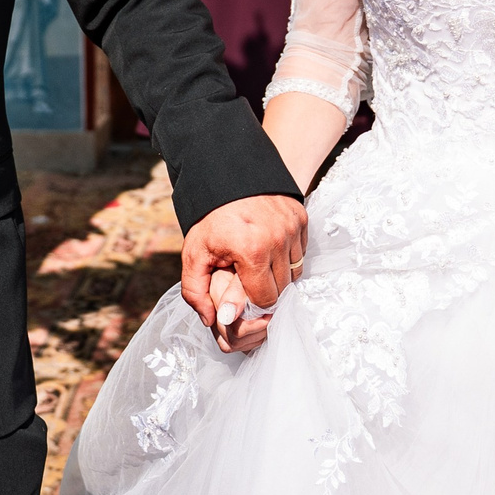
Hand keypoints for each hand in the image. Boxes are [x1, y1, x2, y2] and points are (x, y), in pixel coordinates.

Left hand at [181, 194, 305, 344]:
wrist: (226, 173)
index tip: (240, 293)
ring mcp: (292, 227)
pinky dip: (287, 255)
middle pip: (282, 288)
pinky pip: (300, 252)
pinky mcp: (301, 218)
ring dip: (278, 274)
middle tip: (247, 279)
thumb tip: (213, 321)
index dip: (252, 302)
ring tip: (257, 264)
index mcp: (252, 252)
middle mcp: (278, 240)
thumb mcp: (193, 254)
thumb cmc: (208, 217)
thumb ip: (196, 292)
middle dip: (265, 289)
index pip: (265, 300)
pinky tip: (268, 248)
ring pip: (294, 271)